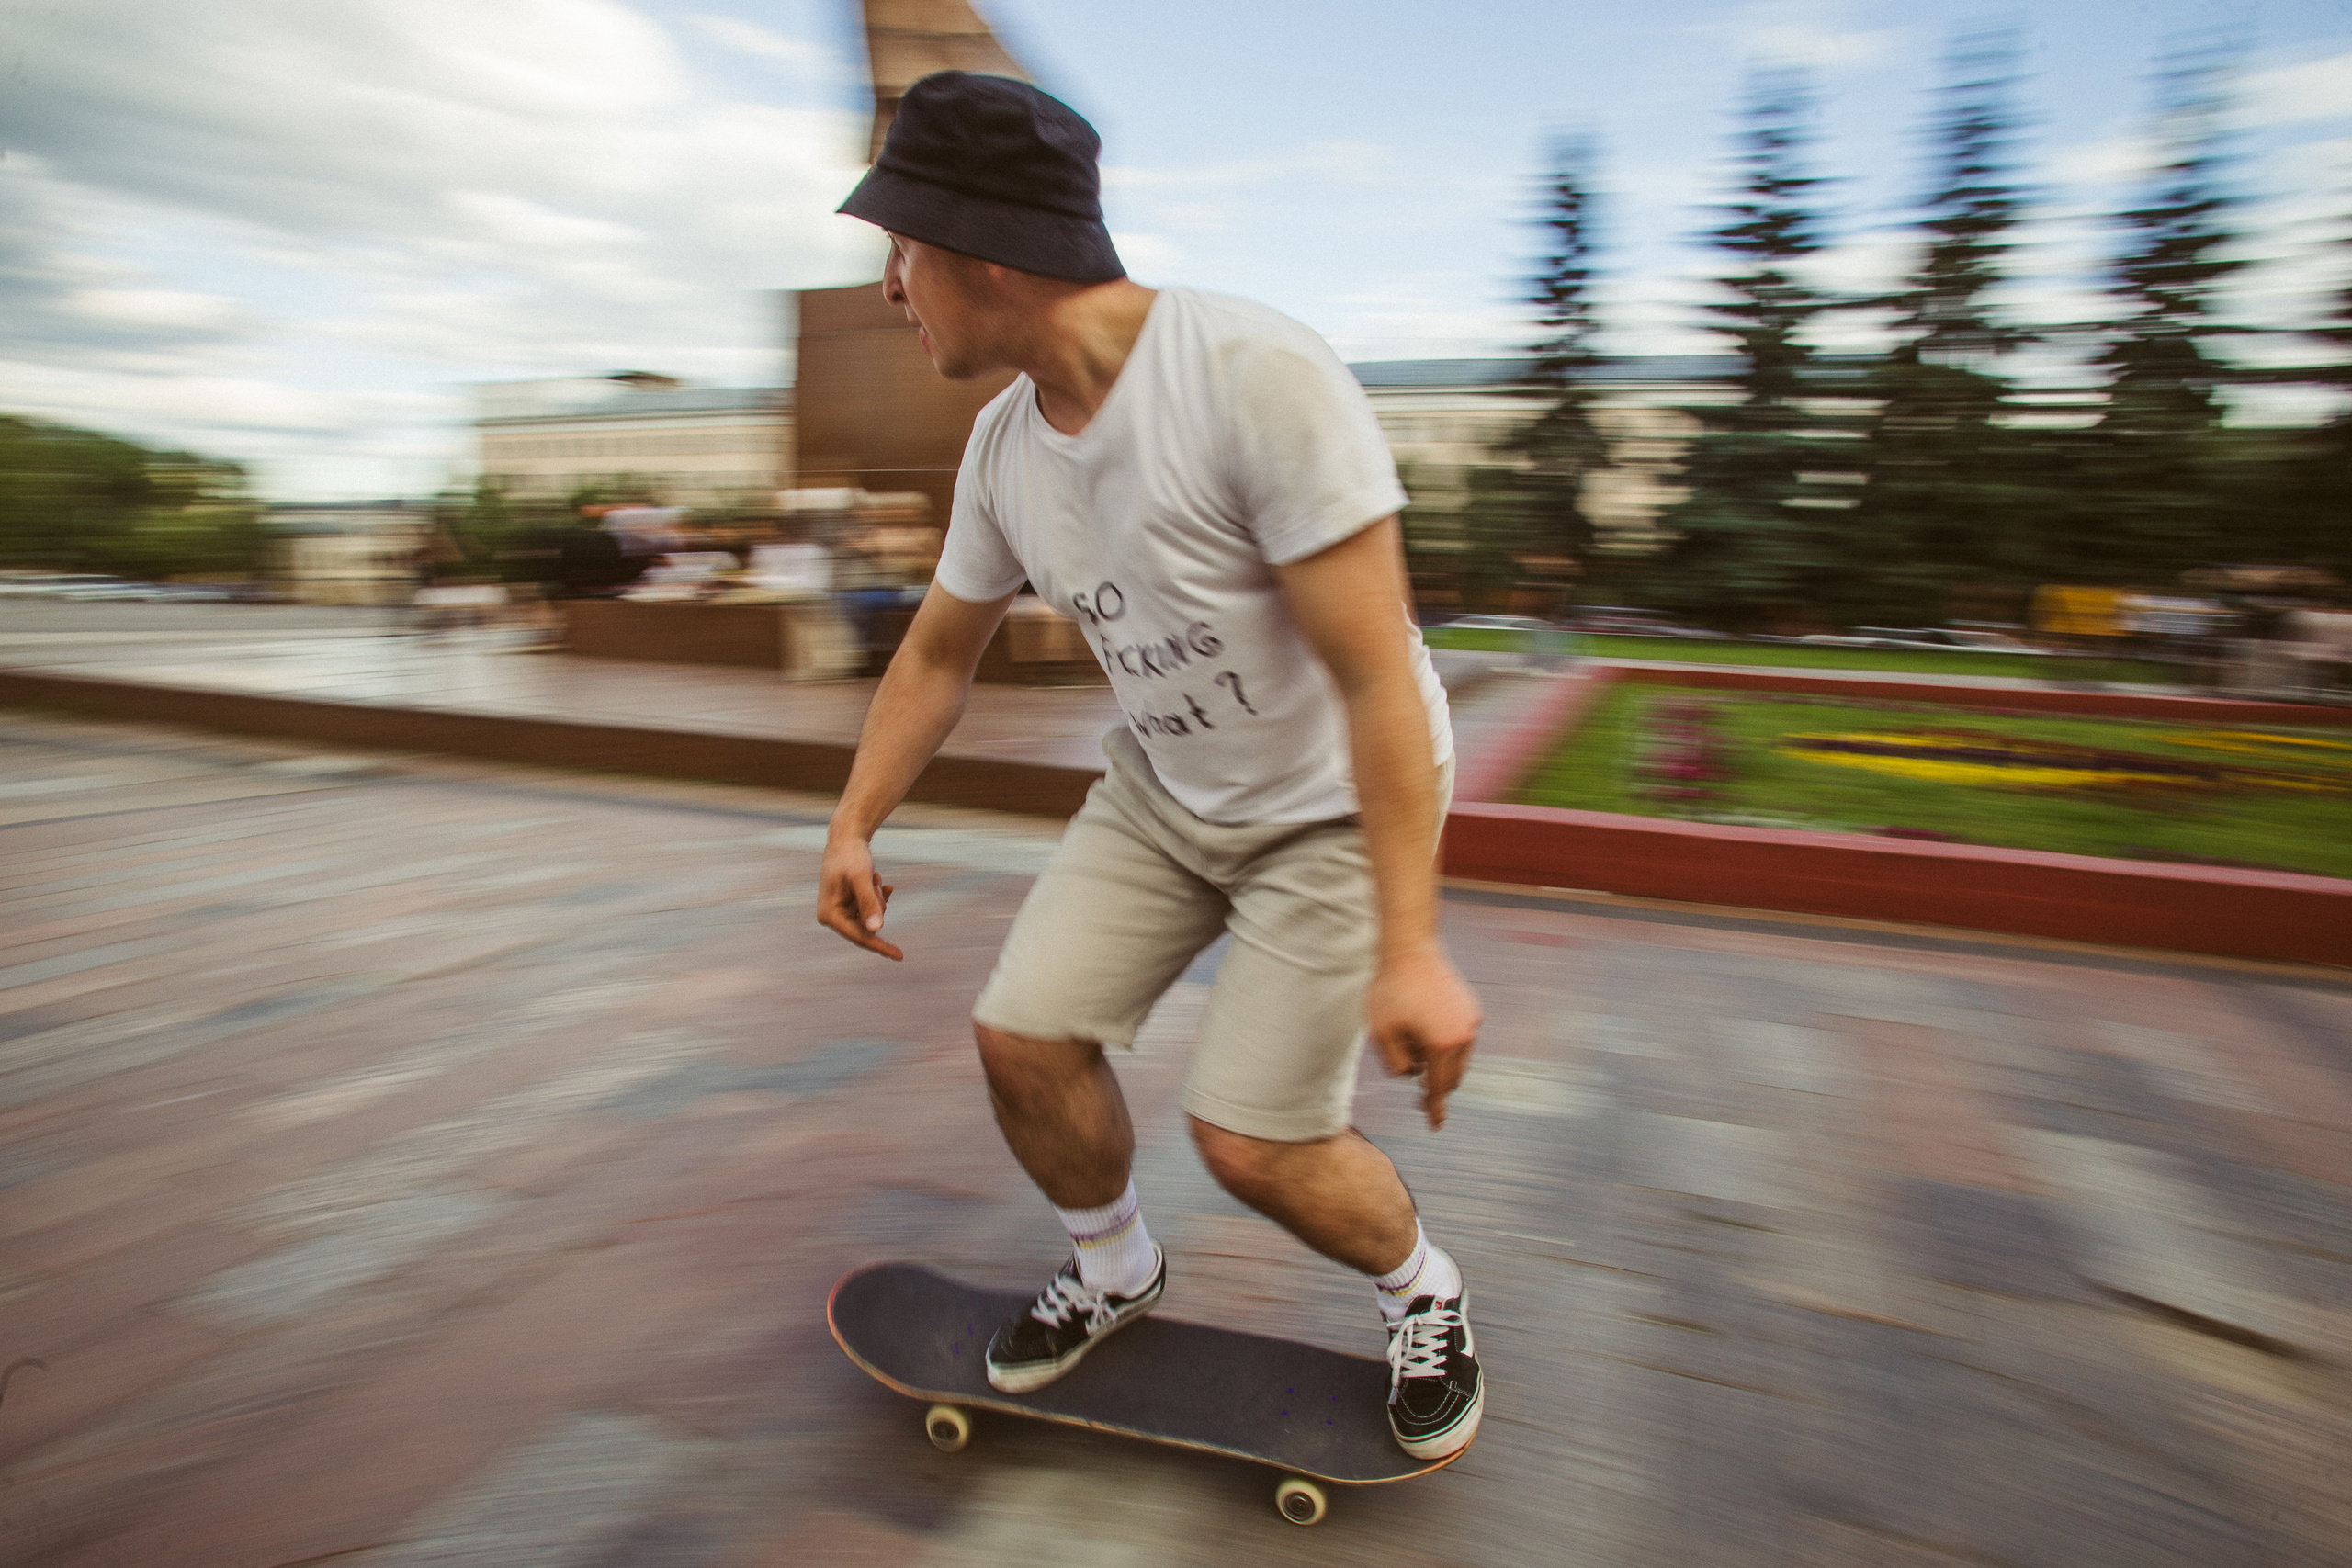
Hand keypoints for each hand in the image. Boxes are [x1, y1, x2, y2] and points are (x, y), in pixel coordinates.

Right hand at [817, 835, 900, 959]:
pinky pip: (871, 909)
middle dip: (877, 904)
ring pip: (872, 916)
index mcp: (829, 915)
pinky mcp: (848, 905)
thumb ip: (868, 903)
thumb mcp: (861, 878)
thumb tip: (876, 930)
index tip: (900, 956)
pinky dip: (878, 896)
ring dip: (877, 897)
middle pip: (867, 926)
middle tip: (875, 881)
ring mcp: (840, 911)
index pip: (859, 937)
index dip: (880, 946)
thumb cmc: (851, 856)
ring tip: (873, 877)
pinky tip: (883, 883)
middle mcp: (832, 916)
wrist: (846, 838)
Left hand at [1366, 945, 1480, 1129]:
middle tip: (1409, 1066)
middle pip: (1451, 1077)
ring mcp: (1471, 1022)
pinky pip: (1459, 1037)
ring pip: (1457, 1058)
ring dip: (1438, 1059)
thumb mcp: (1382, 1036)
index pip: (1438, 1089)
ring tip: (1411, 1033)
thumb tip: (1414, 1076)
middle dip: (1432, 1080)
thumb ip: (1397, 1066)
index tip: (1435, 1126)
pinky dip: (1445, 1041)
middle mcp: (1464, 1036)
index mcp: (1442, 1046)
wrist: (1410, 950)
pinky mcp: (1471, 1009)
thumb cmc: (1390, 992)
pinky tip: (1422, 1020)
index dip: (1433, 1109)